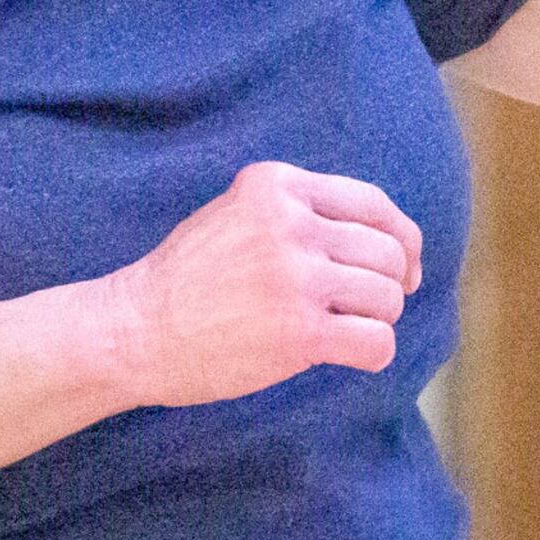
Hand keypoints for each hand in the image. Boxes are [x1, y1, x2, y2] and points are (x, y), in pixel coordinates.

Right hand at [102, 161, 423, 407]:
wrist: (134, 329)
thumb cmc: (190, 277)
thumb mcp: (240, 212)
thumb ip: (302, 211)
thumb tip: (389, 242)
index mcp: (278, 185)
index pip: (374, 205)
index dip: (402, 239)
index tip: (405, 266)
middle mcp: (291, 223)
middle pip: (387, 252)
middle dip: (390, 284)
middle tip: (369, 307)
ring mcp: (296, 277)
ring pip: (387, 296)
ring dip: (378, 319)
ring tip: (346, 329)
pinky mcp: (298, 333)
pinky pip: (375, 342)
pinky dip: (374, 352)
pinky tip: (350, 355)